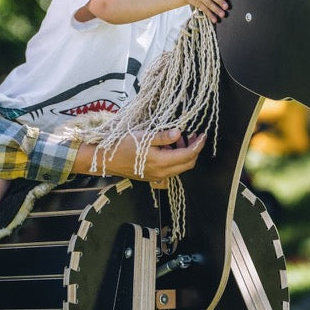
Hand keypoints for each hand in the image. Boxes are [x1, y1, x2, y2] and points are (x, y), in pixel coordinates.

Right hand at [76, 129, 204, 182]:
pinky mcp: (152, 176)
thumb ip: (163, 136)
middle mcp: (162, 172)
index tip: (203, 135)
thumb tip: (179, 133)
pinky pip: (170, 169)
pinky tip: (166, 147)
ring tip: (177, 138)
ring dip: (183, 153)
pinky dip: (174, 158)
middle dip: (194, 150)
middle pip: (188, 164)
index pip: (188, 155)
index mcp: (161, 162)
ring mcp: (157, 176)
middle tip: (193, 135)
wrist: (106, 160)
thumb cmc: (122, 145)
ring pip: (179, 167)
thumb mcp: (144, 136)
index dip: (198, 145)